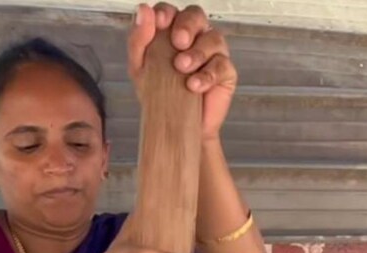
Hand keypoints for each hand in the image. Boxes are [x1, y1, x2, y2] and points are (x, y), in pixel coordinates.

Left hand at [128, 3, 236, 139]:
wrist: (176, 128)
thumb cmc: (159, 94)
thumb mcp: (140, 67)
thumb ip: (139, 39)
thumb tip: (143, 9)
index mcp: (173, 32)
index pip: (172, 11)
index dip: (167, 12)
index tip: (160, 22)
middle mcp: (195, 38)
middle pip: (197, 15)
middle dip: (186, 26)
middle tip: (177, 43)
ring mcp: (214, 54)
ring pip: (213, 38)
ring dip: (197, 52)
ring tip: (182, 69)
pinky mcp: (227, 73)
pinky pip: (222, 65)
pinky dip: (208, 74)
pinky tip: (195, 85)